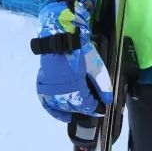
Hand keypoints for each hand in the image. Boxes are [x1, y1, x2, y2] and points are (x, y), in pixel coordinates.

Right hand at [33, 0, 113, 122]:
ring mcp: (50, 89)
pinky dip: (53, 110)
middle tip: (93, 108)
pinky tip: (61, 114)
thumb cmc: (79, 50)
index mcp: (74, 87)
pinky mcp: (43, 84)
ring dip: (70, 111)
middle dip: (84, 109)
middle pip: (73, 107)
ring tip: (79, 113)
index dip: (96, 109)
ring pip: (61, 107)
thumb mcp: (95, 66)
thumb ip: (103, 84)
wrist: (60, 36)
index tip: (102, 110)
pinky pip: (46, 102)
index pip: (86, 106)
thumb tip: (108, 100)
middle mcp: (60, 92)